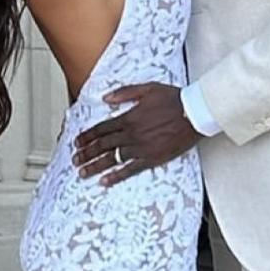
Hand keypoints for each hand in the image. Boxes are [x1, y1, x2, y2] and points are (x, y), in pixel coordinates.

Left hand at [71, 83, 200, 186]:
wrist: (194, 113)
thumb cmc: (174, 99)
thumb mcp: (147, 89)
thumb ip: (124, 93)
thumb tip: (106, 99)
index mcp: (129, 117)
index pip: (102, 129)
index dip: (87, 136)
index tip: (77, 142)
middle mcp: (131, 134)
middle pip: (103, 145)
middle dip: (86, 153)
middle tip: (75, 160)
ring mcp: (141, 148)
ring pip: (112, 159)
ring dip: (95, 166)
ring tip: (82, 172)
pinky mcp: (152, 158)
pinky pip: (130, 169)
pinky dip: (116, 176)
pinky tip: (105, 181)